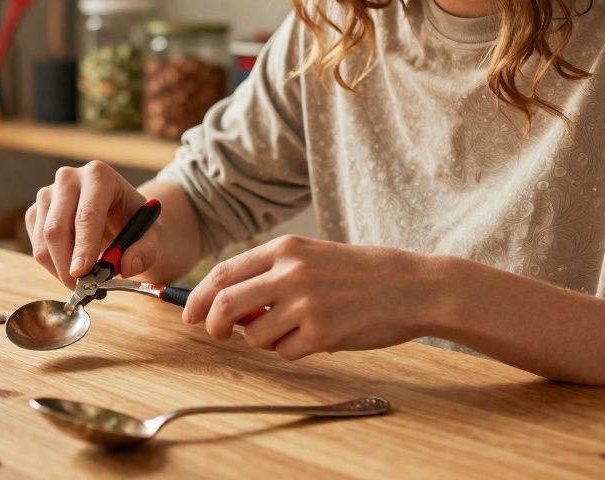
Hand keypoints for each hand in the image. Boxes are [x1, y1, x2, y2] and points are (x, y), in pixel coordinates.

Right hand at [25, 161, 162, 289]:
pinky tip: (70, 266)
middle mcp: (68, 178)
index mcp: (99, 176)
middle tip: (81, 288)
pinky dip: (51, 264)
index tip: (82, 274)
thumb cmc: (131, 219)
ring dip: (58, 267)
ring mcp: (47, 193)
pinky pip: (35, 244)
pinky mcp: (36, 210)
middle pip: (57, 227)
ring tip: (80, 280)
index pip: (87, 214)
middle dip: (66, 264)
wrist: (115, 210)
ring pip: (42, 239)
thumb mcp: (151, 233)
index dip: (83, 247)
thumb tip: (127, 266)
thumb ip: (145, 250)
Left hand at [181, 235, 446, 359]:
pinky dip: (291, 352)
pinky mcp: (323, 334)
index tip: (191, 315)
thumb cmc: (361, 273)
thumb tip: (229, 304)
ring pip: (254, 335)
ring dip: (262, 341)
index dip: (200, 297)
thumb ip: (271, 274)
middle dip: (213, 325)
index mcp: (285, 249)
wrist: (413, 286)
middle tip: (216, 334)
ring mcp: (306, 304)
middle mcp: (290, 273)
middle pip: (225, 304)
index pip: (223, 273)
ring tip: (291, 331)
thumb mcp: (312, 257)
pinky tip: (316, 338)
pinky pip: (284, 353)